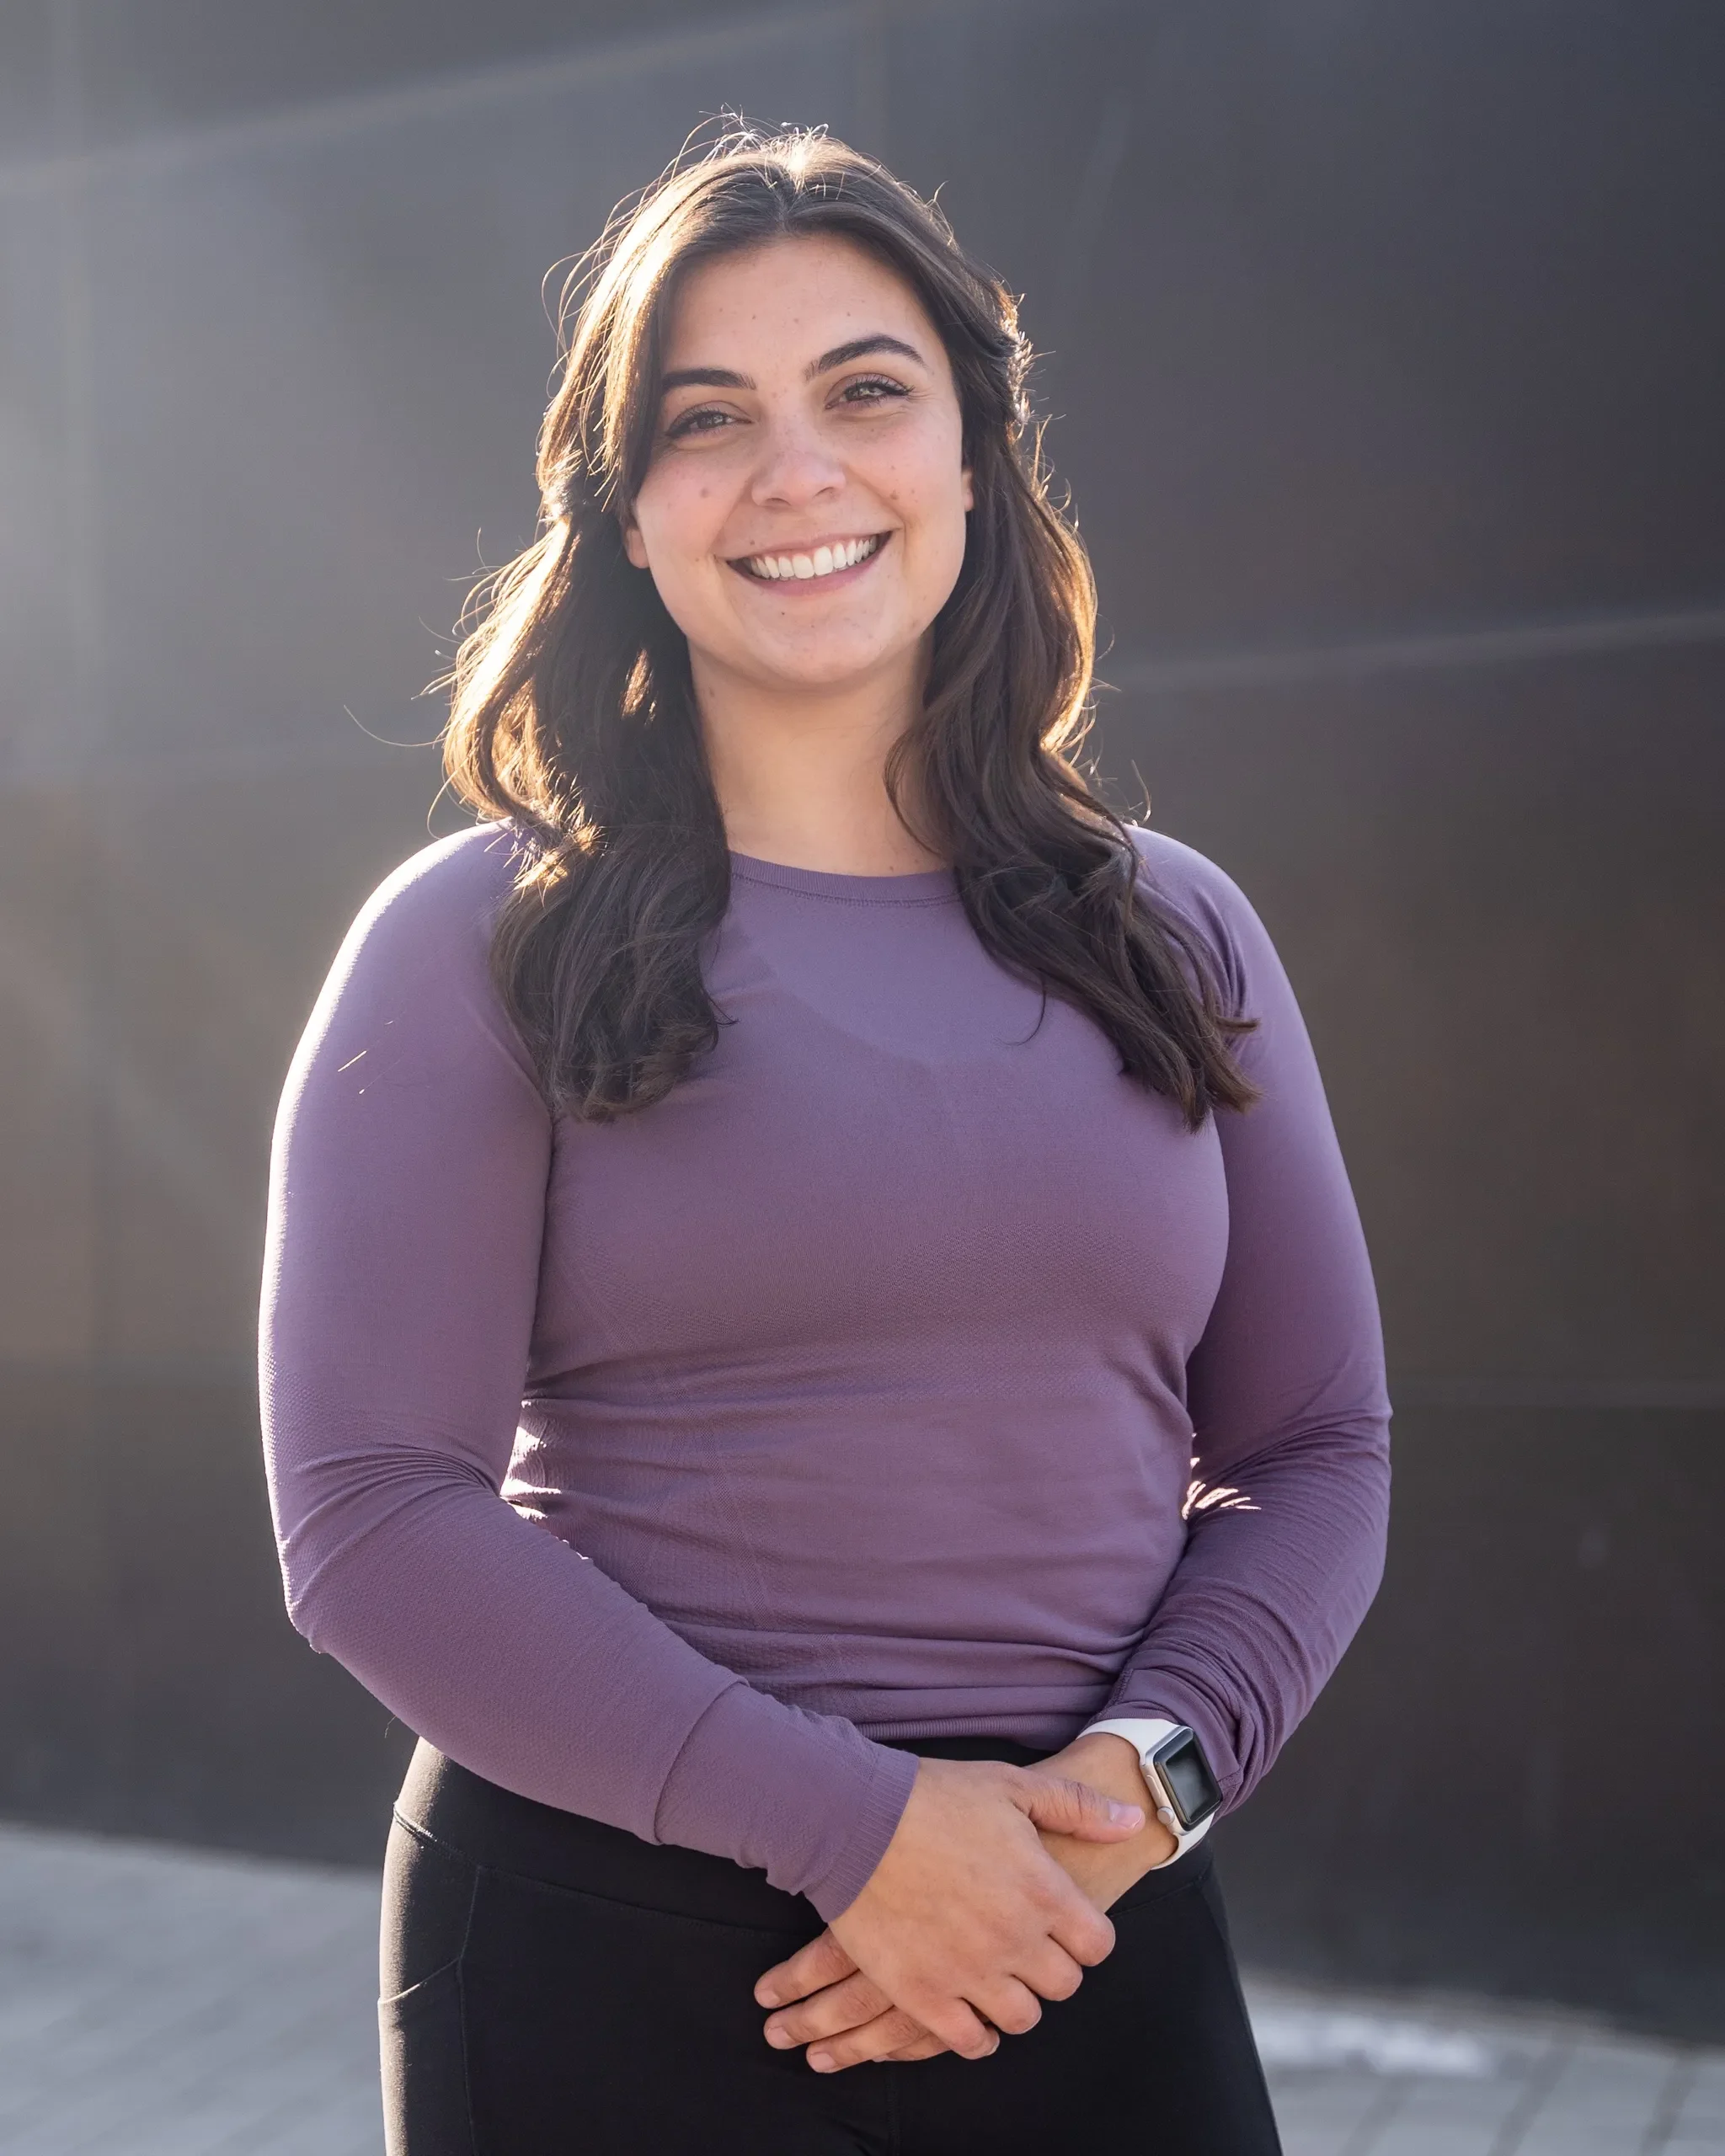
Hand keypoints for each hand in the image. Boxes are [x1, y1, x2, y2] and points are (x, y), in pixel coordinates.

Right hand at [753, 1755, 1141, 2070]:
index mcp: (1043, 1890)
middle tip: (1028, 1947)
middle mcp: (1015, 1939)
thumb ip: (1078, 1808)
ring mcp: (969, 1972)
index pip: (1097, 1945)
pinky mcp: (924, 1993)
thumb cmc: (934, 1796)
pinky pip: (969, 2041)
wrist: (853, 1818)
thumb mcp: (1013, 1786)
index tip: (1064, 1925)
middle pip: (1063, 1986)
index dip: (1085, 1936)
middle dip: (1051, 1967)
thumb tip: (1134, 1820)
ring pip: (1021, 2018)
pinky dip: (976, 2034)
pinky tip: (970, 2011)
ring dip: (1016, 2000)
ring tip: (998, 1976)